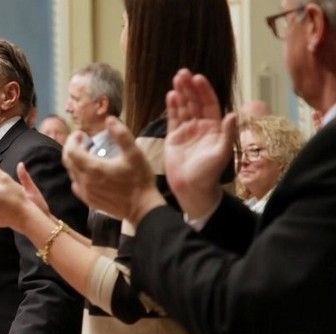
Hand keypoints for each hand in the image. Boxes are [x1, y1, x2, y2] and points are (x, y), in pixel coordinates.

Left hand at [65, 116, 164, 224]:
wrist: (142, 208)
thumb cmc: (139, 180)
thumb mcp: (134, 153)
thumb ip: (121, 134)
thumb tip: (109, 119)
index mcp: (93, 168)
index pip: (71, 150)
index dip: (73, 139)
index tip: (81, 133)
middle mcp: (84, 181)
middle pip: (68, 161)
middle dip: (72, 147)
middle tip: (82, 140)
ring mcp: (85, 192)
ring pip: (71, 173)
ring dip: (75, 160)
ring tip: (88, 153)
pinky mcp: (89, 201)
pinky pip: (76, 184)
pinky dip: (78, 174)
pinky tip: (89, 171)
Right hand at [164, 69, 235, 217]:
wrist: (192, 189)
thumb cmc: (209, 173)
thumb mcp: (222, 152)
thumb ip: (227, 133)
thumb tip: (234, 114)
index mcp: (215, 127)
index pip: (210, 104)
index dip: (204, 91)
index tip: (198, 78)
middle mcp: (201, 126)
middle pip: (195, 102)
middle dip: (190, 87)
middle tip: (183, 73)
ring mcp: (187, 131)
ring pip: (183, 108)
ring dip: (180, 93)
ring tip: (176, 79)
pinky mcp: (174, 137)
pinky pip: (173, 119)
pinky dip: (171, 107)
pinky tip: (170, 95)